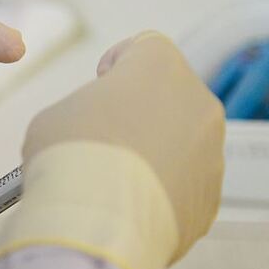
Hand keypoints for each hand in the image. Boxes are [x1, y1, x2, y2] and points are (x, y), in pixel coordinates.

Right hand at [0, 32, 223, 268]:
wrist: (97, 222)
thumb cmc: (69, 154)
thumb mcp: (57, 115)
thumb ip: (84, 111)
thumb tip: (89, 132)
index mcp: (161, 66)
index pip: (147, 47)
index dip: (120, 65)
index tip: (101, 87)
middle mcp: (198, 102)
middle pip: (171, 97)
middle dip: (142, 113)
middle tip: (104, 139)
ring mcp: (212, 155)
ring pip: (183, 145)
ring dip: (155, 155)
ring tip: (113, 182)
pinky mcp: (209, 201)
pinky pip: (184, 188)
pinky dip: (161, 194)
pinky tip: (127, 208)